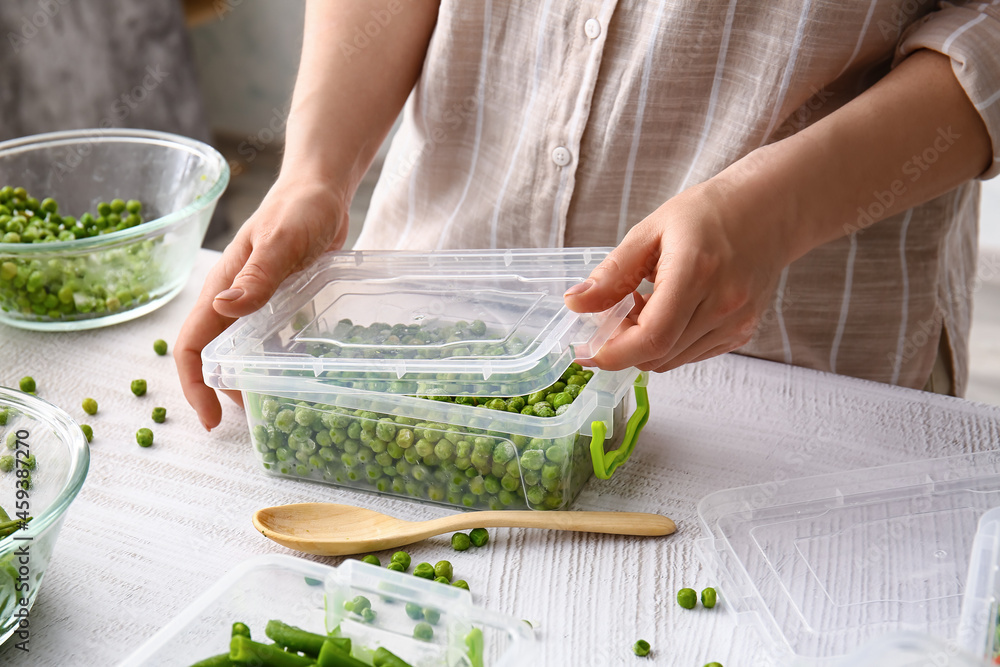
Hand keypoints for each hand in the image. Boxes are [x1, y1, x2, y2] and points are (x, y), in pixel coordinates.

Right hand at [176, 179, 348, 429]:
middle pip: (212, 354)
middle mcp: (233, 299)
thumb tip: (222, 309)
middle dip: (220, 390)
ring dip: (247, 377)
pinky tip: (296, 373)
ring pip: (240, 348)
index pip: (192, 345)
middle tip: (250, 421)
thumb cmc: (300, 209)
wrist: (321, 188)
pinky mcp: (280, 299)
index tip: (212, 419)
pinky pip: (269, 337)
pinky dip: (274, 358)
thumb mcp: (281, 242)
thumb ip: (257, 276)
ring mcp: (256, 300)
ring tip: (273, 404)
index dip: (195, 386)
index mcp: (222, 289)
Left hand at [564, 180, 792, 372]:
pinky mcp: (741, 333)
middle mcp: (722, 306)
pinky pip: (691, 354)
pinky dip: (668, 344)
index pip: (652, 338)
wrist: (770, 210)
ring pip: (672, 360)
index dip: (613, 353)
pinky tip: (667, 312)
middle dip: (623, 346)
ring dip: (645, 346)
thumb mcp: (650, 231)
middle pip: (658, 356)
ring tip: (642, 306)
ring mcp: (736, 324)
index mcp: (696, 274)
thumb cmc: (708, 213)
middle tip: (612, 315)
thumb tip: (575, 304)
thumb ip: (613, 273)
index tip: (586, 349)